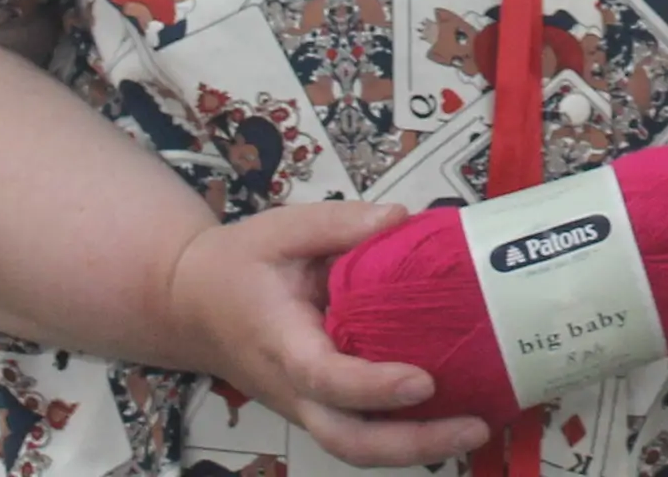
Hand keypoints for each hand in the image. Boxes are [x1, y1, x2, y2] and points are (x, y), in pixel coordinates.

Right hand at [163, 201, 495, 469]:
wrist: (191, 305)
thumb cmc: (239, 264)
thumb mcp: (282, 229)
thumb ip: (339, 223)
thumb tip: (400, 219)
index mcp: (282, 342)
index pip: (326, 377)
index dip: (374, 386)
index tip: (424, 380)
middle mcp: (294, 389)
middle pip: (348, 440)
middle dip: (412, 445)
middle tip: (474, 426)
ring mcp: (305, 407)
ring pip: (356, 447)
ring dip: (416, 449)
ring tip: (475, 427)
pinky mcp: (319, 407)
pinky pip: (360, 432)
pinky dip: (404, 434)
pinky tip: (451, 415)